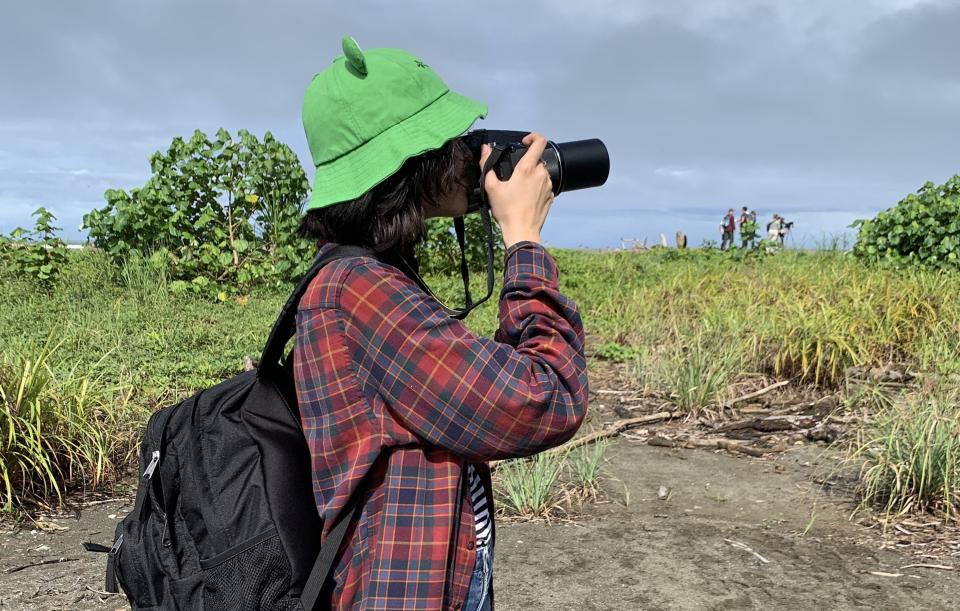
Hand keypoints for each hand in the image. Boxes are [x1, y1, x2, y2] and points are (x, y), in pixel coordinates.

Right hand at [479, 132, 553, 247]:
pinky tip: (525, 198)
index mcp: (527, 169)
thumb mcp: (491, 187)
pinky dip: (536, 188)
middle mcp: (541, 174)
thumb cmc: (507, 211)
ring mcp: (548, 186)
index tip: (525, 142)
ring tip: (519, 189)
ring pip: (541, 173)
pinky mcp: (551, 196)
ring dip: (532, 176)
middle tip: (514, 176)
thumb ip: (486, 165)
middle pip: (537, 159)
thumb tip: (485, 150)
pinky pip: (544, 186)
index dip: (533, 137)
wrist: (521, 231)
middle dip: (526, 164)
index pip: (539, 141)